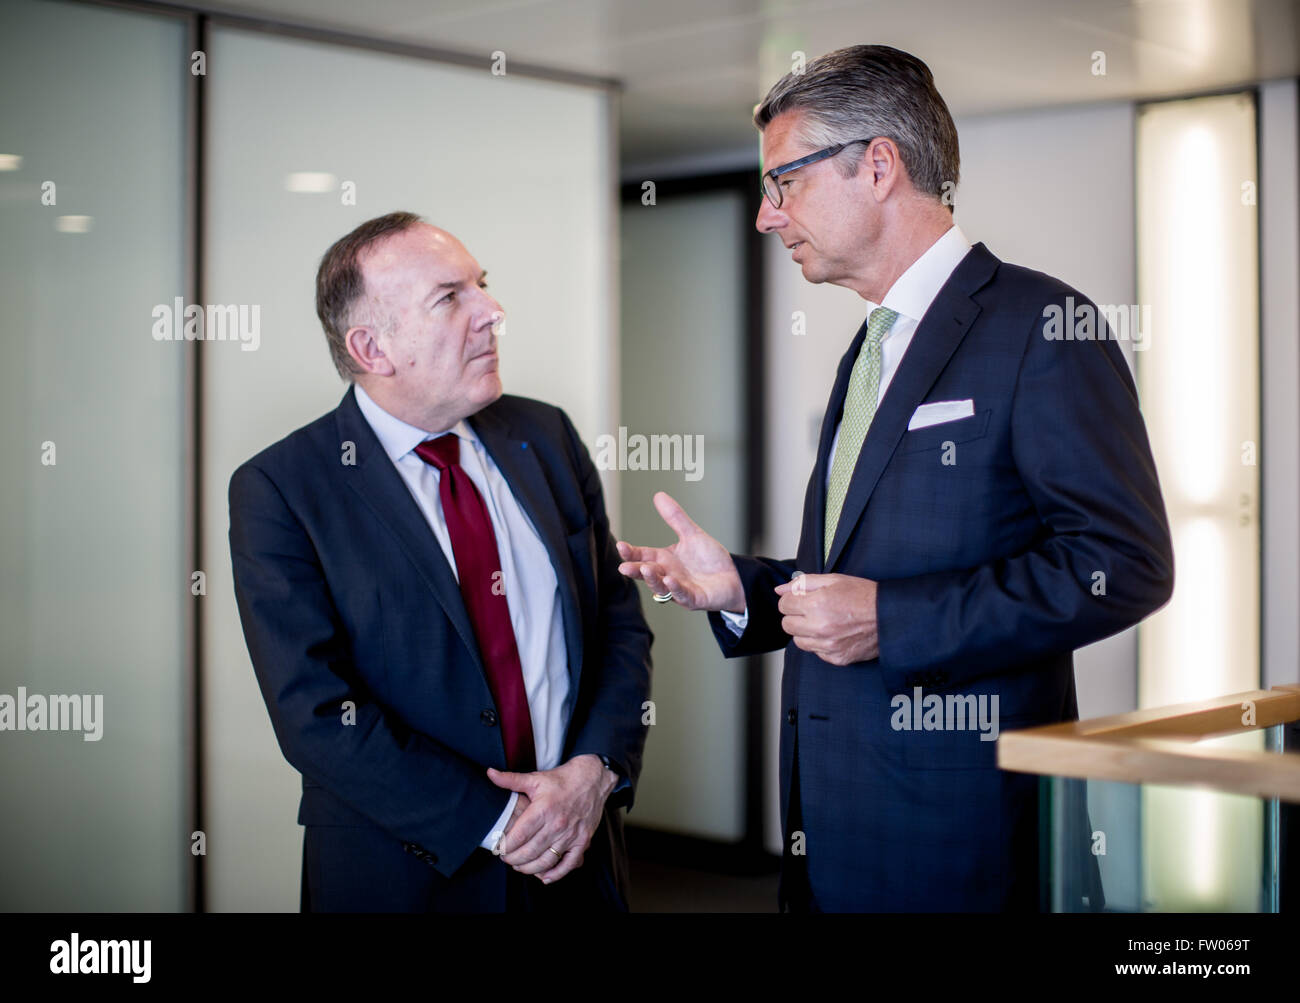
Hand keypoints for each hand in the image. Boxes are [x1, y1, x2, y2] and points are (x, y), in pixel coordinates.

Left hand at [487, 755, 616, 882]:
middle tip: (506, 859)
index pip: (518, 836)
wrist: (592, 779)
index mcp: (543, 809)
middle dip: (514, 859)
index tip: (498, 848)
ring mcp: (571, 835)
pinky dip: (556, 874)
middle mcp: (557, 824)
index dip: (505, 846)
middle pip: (530, 851)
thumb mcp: (535, 778)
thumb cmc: (562, 780)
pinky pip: (569, 864)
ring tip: (519, 867)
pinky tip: (544, 877)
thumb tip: (489, 774)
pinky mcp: (582, 841)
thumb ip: (511, 780)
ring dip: (530, 869)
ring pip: (546, 861)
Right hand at [616, 491, 744, 612]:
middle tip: (623, 567)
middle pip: (647, 573)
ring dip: (652, 579)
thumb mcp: (692, 535)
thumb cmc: (711, 560)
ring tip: (646, 569)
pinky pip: (682, 595)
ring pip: (661, 587)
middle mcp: (668, 575)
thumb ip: (675, 518)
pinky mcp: (694, 599)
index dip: (631, 552)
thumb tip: (659, 496)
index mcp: (665, 560)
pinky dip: (675, 589)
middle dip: (635, 570)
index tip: (621, 546)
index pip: (643, 556)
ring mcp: (680, 589)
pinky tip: (670, 580)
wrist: (734, 576)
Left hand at [775, 573, 878, 664]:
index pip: (784, 605)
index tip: (802, 599)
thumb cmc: (863, 595)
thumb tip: (780, 589)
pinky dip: (821, 644)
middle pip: (787, 625)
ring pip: (799, 641)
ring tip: (824, 622)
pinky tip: (834, 634)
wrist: (890, 616)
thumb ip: (802, 583)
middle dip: (795, 616)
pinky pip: (816, 652)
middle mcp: (820, 627)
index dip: (792, 600)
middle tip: (812, 610)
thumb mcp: (833, 580)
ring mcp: (828, 646)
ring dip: (806, 631)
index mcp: (816, 604)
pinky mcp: (837, 658)